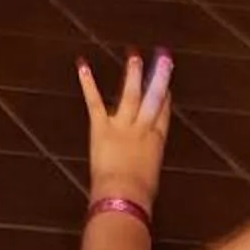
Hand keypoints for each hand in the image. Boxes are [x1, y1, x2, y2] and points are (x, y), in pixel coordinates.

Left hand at [79, 49, 172, 213]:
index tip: (166, 85)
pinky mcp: (102, 127)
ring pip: (130, 95)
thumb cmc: (138, 194)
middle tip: (162, 58)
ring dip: (132, 74)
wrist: (124, 195)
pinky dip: (88, 83)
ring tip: (134, 55)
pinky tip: (83, 65)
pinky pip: (95, 102)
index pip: (163, 115)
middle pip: (152, 98)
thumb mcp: (147, 177)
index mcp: (156, 142)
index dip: (164, 98)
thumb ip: (143, 166)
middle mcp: (143, 129)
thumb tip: (138, 169)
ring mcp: (123, 126)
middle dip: (157, 77)